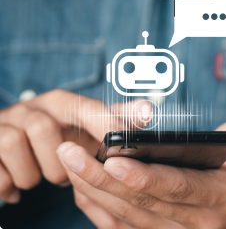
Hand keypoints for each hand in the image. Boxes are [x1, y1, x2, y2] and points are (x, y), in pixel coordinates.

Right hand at [0, 89, 133, 203]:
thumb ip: (114, 117)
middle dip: (57, 160)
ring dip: (34, 173)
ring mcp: (3, 125)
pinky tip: (18, 187)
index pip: (84, 107)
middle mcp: (30, 108)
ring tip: (44, 176)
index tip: (120, 147)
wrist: (12, 138)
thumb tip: (147, 110)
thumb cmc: (58, 133)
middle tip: (66, 174)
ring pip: (13, 145)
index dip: (102, 125)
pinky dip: (8, 184)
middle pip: (43, 128)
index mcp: (60, 101)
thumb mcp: (86, 124)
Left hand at [57, 119, 225, 228]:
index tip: (113, 161)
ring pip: (128, 218)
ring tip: (70, 163)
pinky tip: (82, 186)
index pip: (179, 188)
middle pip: (143, 204)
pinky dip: (99, 208)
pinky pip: (125, 228)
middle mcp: (200, 223)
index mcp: (224, 196)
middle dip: (103, 178)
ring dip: (95, 191)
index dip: (145, 177)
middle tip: (71, 152)